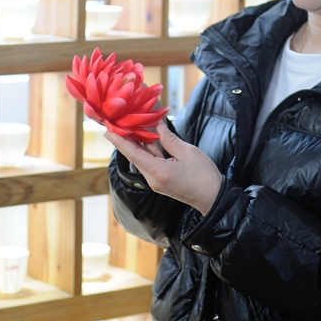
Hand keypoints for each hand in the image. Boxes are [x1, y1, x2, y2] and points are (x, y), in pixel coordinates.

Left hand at [106, 120, 221, 215]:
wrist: (213, 197)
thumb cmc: (203, 175)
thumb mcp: (187, 152)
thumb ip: (169, 139)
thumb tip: (157, 125)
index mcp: (158, 172)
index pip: (133, 154)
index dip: (119, 141)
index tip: (107, 130)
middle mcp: (153, 178)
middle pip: (135, 155)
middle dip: (126, 138)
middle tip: (117, 122)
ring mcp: (157, 181)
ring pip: (143, 158)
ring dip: (138, 142)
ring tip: (130, 124)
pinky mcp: (162, 180)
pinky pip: (151, 162)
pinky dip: (149, 149)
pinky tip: (147, 136)